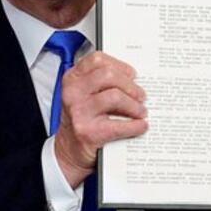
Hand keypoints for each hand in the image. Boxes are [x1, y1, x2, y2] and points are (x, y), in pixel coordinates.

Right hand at [54, 52, 147, 185]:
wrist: (69, 150)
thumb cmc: (82, 118)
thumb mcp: (84, 94)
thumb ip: (101, 82)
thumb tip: (134, 78)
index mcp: (72, 78)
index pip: (98, 60)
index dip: (119, 65)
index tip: (132, 74)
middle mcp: (73, 92)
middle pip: (109, 75)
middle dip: (130, 85)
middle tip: (141, 95)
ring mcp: (79, 111)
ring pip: (115, 97)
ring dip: (134, 105)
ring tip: (141, 111)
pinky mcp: (87, 132)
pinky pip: (119, 125)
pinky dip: (135, 125)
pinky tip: (140, 126)